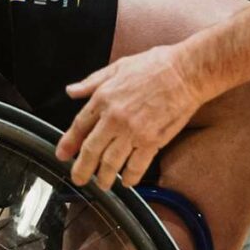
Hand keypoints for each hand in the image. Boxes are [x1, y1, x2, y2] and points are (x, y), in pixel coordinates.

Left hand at [58, 43, 210, 188]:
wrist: (187, 72)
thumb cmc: (156, 65)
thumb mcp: (119, 66)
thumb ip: (93, 81)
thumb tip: (71, 91)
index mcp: (104, 98)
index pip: (79, 126)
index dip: (68, 144)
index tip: (62, 155)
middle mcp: (114, 118)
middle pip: (91, 150)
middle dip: (82, 169)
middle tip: (78, 178)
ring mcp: (133, 132)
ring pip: (111, 163)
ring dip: (104, 177)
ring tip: (102, 184)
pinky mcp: (152, 141)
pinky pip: (136, 166)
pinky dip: (130, 178)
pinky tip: (127, 182)